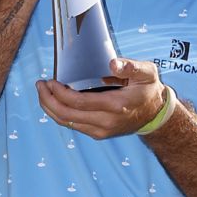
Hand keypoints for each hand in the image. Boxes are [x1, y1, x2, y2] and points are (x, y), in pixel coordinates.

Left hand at [36, 58, 166, 139]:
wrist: (156, 114)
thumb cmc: (148, 89)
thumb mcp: (146, 72)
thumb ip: (131, 66)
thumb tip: (113, 63)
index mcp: (115, 105)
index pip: (78, 103)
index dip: (59, 93)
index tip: (50, 81)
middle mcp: (106, 122)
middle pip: (66, 115)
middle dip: (47, 100)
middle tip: (40, 85)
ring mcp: (101, 131)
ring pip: (66, 123)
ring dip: (50, 108)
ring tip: (42, 92)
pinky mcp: (98, 134)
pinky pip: (72, 125)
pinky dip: (59, 114)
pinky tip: (54, 102)